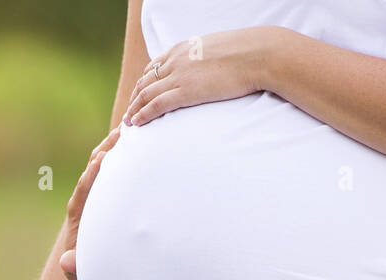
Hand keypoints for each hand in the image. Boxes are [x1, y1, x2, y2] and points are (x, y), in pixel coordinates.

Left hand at [60, 126, 121, 279]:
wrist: (103, 259)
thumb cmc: (94, 264)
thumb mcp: (84, 270)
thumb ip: (74, 266)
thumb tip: (65, 263)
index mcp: (79, 210)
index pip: (84, 188)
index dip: (92, 174)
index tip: (102, 159)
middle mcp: (88, 194)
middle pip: (95, 166)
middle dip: (108, 149)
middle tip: (122, 133)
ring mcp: (102, 187)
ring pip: (109, 160)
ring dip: (120, 145)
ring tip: (136, 127)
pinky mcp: (115, 185)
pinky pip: (121, 164)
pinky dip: (130, 151)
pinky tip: (146, 136)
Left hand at [123, 27, 278, 126]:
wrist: (258, 54)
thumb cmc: (248, 53)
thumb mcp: (219, 50)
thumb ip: (206, 59)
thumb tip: (211, 69)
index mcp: (183, 48)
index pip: (154, 66)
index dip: (144, 83)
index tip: (139, 95)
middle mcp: (176, 60)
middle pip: (145, 81)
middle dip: (135, 98)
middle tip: (129, 112)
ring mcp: (179, 76)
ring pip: (146, 94)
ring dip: (134, 109)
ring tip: (128, 122)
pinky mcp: (186, 92)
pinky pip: (156, 105)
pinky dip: (143, 114)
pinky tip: (136, 124)